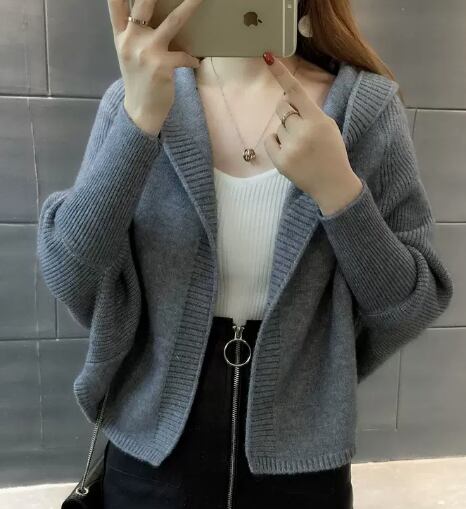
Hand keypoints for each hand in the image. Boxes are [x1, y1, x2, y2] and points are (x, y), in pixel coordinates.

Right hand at [107, 0, 202, 135]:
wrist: (141, 112)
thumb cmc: (138, 81)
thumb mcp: (129, 54)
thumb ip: (134, 33)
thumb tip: (151, 16)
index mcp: (121, 36)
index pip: (115, 5)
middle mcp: (131, 40)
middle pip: (143, 3)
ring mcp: (147, 52)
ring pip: (172, 22)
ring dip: (189, 7)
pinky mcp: (162, 66)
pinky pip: (184, 55)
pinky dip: (191, 58)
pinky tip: (195, 62)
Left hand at [262, 52, 362, 215]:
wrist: (333, 184)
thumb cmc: (332, 152)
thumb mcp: (328, 127)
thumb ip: (310, 112)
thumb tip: (287, 97)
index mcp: (318, 120)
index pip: (296, 91)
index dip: (282, 74)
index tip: (268, 57)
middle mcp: (303, 132)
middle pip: (283, 108)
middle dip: (287, 111)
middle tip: (299, 125)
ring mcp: (290, 148)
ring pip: (278, 126)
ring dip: (286, 132)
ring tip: (301, 146)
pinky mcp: (280, 162)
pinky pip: (270, 141)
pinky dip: (277, 144)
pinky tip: (290, 152)